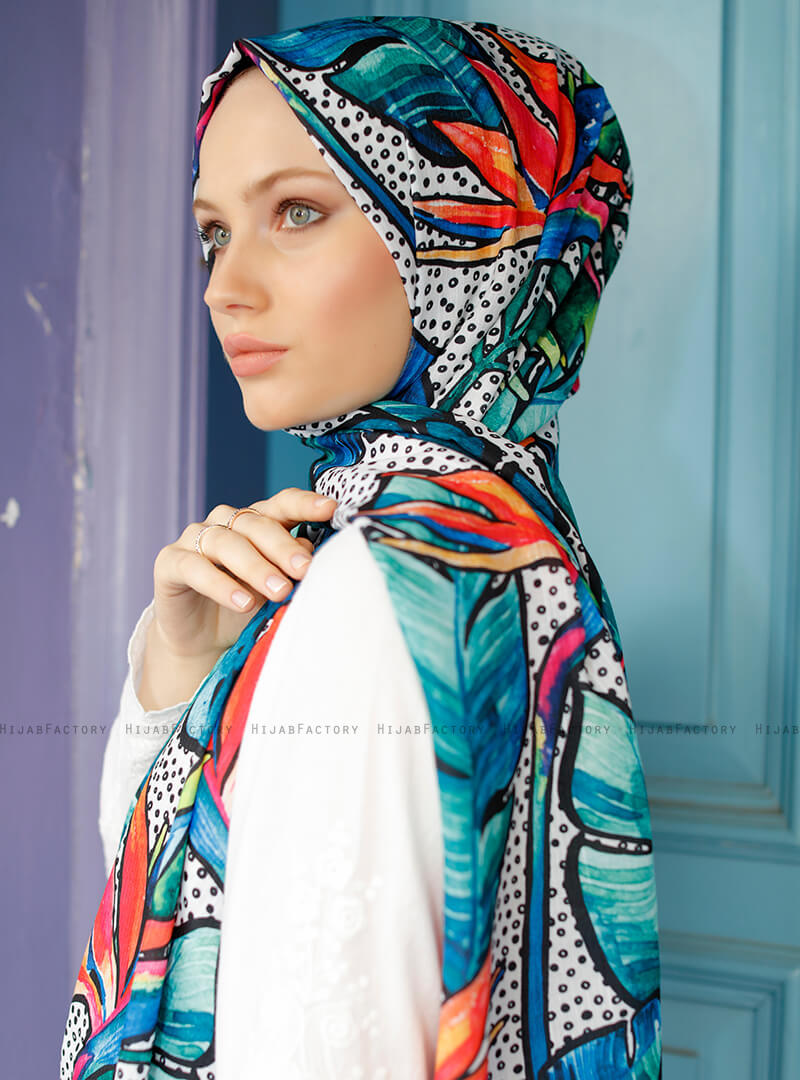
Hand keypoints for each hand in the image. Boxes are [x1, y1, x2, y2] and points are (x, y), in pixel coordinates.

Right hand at [151, 488, 337, 661]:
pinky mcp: (170, 563)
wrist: (203, 640)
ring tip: (279, 591)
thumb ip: (290, 568)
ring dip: (255, 567)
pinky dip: (220, 585)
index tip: (331, 509)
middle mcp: (225, 522)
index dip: (305, 503)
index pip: (281, 503)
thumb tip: (310, 552)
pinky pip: (195, 567)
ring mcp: (195, 539)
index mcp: (256, 522)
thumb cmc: (246, 605)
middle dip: (282, 547)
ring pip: (226, 542)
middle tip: (304, 570)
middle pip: (255, 523)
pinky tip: (242, 602)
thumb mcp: (275, 588)